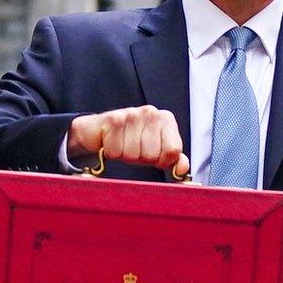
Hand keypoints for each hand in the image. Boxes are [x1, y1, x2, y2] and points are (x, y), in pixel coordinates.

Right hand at [69, 106, 190, 175]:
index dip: (161, 160)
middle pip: (152, 155)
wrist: (99, 130)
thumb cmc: (131, 141)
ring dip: (125, 156)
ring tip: (122, 145)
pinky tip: (111, 142)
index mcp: (166, 119)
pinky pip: (116, 151)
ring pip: (133, 155)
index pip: (173, 151)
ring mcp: (132, 114)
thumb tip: (182, 169)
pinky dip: (111, 153)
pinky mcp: (113, 119)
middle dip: (141, 158)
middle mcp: (151, 113)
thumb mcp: (156, 151)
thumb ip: (173, 159)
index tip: (153, 155)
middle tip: (134, 148)